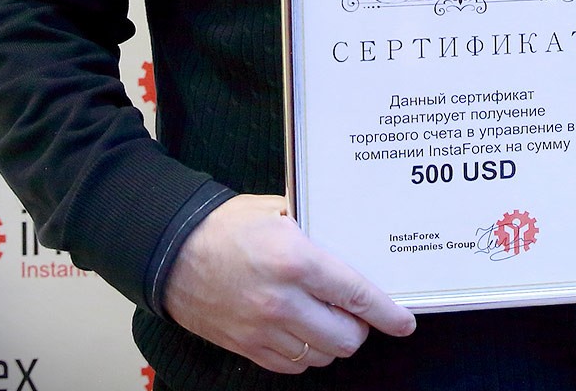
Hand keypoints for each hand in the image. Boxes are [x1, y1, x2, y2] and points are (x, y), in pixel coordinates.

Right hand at [163, 194, 415, 374]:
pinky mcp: (248, 348)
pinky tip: (303, 332)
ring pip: (322, 355)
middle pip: (345, 336)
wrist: (172, 252)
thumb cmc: (223, 225)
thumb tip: (345, 237)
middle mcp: (283, 301)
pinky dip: (306, 353)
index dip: (386, 312)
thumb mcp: (275, 210)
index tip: (403, 322)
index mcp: (295, 260)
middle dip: (359, 327)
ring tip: (328, 318)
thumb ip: (313, 227)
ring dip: (333, 341)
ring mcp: (264, 330)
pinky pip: (294, 366)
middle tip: (357, 312)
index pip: (355, 294)